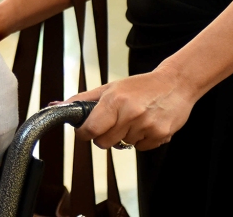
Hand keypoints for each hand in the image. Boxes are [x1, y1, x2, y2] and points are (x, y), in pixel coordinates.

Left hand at [68, 64, 196, 150]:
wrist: (175, 84)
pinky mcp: (160, 135)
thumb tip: (57, 106)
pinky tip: (146, 124)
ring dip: (125, 136)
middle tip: (112, 123)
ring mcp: (146, 126)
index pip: (90, 130)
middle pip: (104, 142)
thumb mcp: (110, 88)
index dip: (84, 133)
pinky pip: (141, 148)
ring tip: (134, 119)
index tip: (85, 131)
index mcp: (114, 101)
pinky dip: (141, 140)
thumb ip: (83, 100)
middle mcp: (130, 114)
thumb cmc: (141, 86)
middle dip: (104, 136)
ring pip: (123, 145)